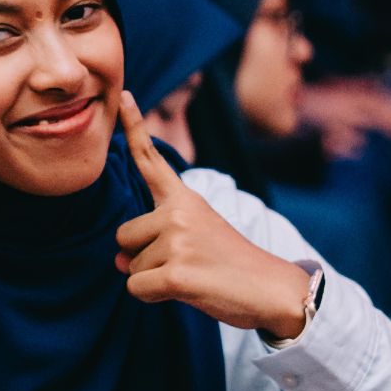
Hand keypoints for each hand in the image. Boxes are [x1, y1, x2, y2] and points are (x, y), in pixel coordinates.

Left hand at [114, 93, 311, 337]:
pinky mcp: (176, 273)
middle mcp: (179, 212)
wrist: (273, 290)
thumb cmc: (231, 266)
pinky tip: (187, 291)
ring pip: (130, 267)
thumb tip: (117, 262)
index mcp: (185, 199)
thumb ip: (152, 241)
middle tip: (187, 262)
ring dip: (153, 279)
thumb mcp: (195, 240)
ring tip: (194, 275)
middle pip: (124, 237)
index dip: (133, 127)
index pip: (151, 160)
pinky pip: (137, 288)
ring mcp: (178, 241)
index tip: (123, 94)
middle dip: (142, 257)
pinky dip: (154, 296)